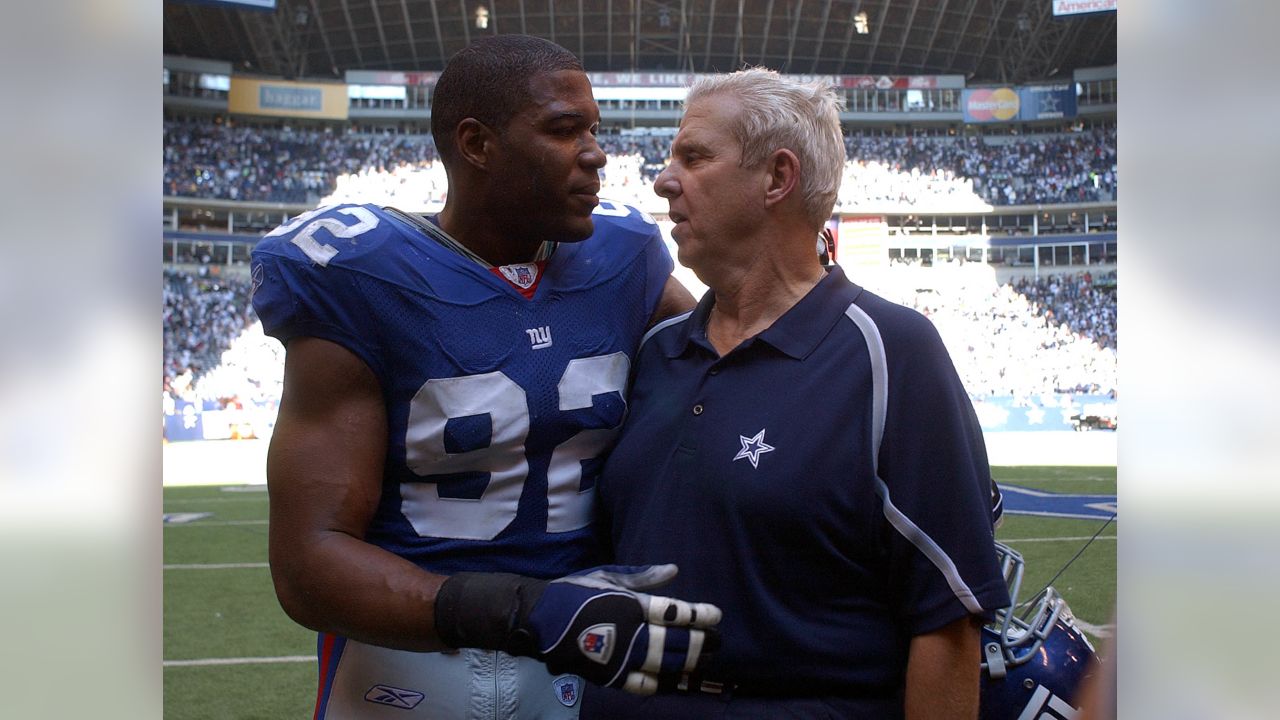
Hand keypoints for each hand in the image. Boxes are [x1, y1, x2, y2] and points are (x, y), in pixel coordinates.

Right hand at [434, 564, 720, 694]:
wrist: (538, 618)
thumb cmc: (574, 592)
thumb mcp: (608, 575)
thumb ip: (642, 577)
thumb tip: (675, 570)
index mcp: (629, 604)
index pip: (673, 612)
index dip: (698, 615)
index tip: (716, 615)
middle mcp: (627, 632)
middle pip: (674, 642)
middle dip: (700, 642)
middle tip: (718, 643)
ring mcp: (618, 657)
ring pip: (662, 664)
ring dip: (687, 664)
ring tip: (704, 662)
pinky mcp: (607, 675)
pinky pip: (641, 685)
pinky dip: (661, 684)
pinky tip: (675, 682)